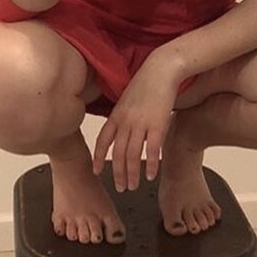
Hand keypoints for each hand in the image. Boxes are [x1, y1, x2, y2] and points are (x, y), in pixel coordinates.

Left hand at [92, 52, 179, 191]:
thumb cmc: (146, 83)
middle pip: (118, 153)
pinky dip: (150, 165)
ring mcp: (141, 123)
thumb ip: (123, 115)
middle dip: (118, 173)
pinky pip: (151, 149)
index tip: (96, 171)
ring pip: (133, 155)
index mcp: (117, 114)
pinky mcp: (157, 124)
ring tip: (133, 186)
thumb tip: (122, 130)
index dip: (99, 157)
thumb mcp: (127, 98)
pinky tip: (150, 176)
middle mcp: (126, 121)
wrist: (161, 69)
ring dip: (132, 174)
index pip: (103, 140)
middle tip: (120, 187)